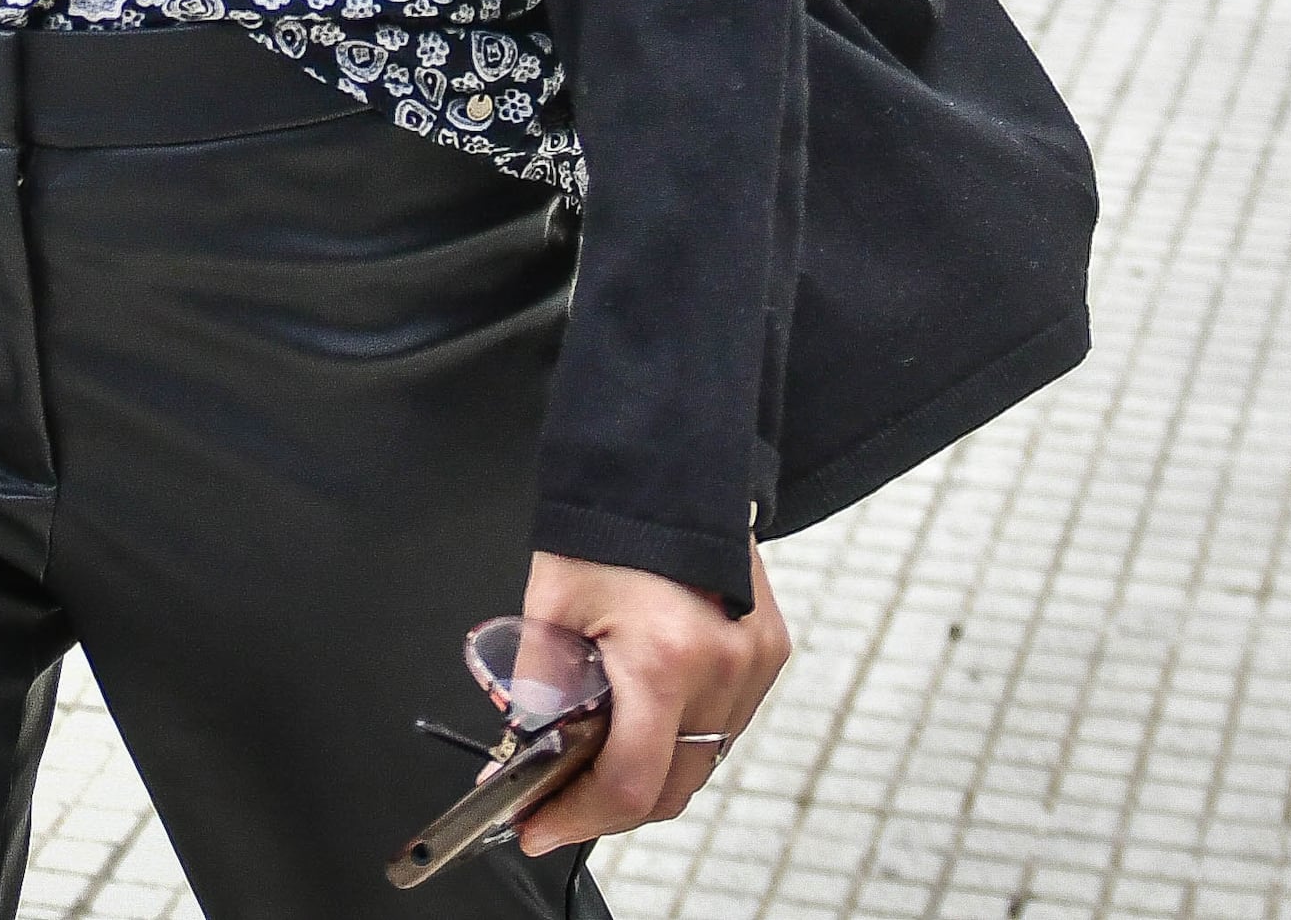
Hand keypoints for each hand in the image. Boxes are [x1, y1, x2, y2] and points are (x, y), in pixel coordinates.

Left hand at [516, 548, 791, 854]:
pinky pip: (724, 728)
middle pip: (670, 789)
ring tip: (596, 757)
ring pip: (701, 764)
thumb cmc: (605, 525)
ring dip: (649, 775)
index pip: (629, 783)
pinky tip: (644, 721)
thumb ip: (537, 692)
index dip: (578, 818)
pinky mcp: (769, 652)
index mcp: (664, 658)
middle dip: (608, 806)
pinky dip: (682, 740)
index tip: (538, 827)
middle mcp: (724, 669)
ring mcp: (755, 664)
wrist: (663, 464)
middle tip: (558, 801)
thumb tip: (521, 756)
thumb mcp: (549, 607)